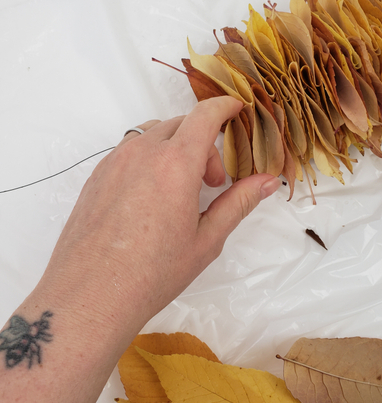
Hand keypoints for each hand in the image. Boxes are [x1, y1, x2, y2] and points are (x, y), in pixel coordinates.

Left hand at [44, 97, 280, 324]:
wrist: (91, 295)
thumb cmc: (152, 273)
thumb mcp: (206, 239)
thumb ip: (238, 203)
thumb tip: (268, 181)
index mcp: (175, 164)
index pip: (204, 116)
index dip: (224, 107)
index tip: (237, 110)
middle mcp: (142, 152)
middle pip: (180, 125)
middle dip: (203, 143)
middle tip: (212, 183)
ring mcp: (114, 161)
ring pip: (152, 134)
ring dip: (174, 148)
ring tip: (179, 189)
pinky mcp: (96, 175)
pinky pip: (129, 150)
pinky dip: (149, 159)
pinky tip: (150, 197)